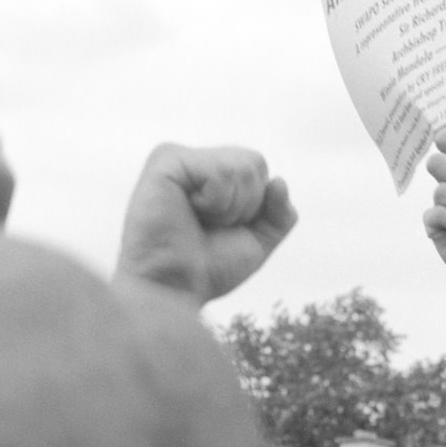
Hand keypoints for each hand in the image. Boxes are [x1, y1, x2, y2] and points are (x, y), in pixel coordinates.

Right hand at [116, 143, 296, 305]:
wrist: (173, 289)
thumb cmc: (206, 270)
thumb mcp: (256, 243)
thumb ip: (278, 215)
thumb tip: (279, 181)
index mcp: (210, 173)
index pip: (258, 168)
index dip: (254, 208)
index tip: (222, 230)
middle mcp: (193, 161)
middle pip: (256, 163)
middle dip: (245, 207)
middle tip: (209, 227)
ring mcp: (177, 156)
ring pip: (242, 167)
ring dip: (230, 208)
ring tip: (198, 221)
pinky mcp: (166, 160)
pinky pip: (221, 172)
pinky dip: (217, 202)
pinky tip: (189, 212)